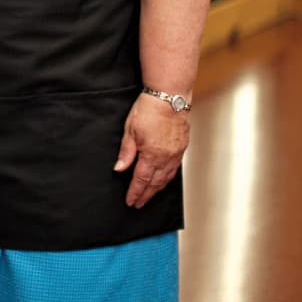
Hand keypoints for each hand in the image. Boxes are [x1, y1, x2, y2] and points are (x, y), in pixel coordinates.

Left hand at [115, 93, 189, 207]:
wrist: (169, 97)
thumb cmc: (149, 109)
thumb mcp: (130, 130)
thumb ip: (126, 152)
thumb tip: (119, 169)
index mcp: (152, 155)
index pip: (141, 180)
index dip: (135, 192)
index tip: (131, 201)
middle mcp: (166, 158)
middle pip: (155, 183)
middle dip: (146, 195)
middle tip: (139, 204)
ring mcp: (176, 153)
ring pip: (167, 178)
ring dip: (157, 189)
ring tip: (149, 196)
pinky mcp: (182, 147)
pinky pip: (175, 169)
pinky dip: (168, 178)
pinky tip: (163, 180)